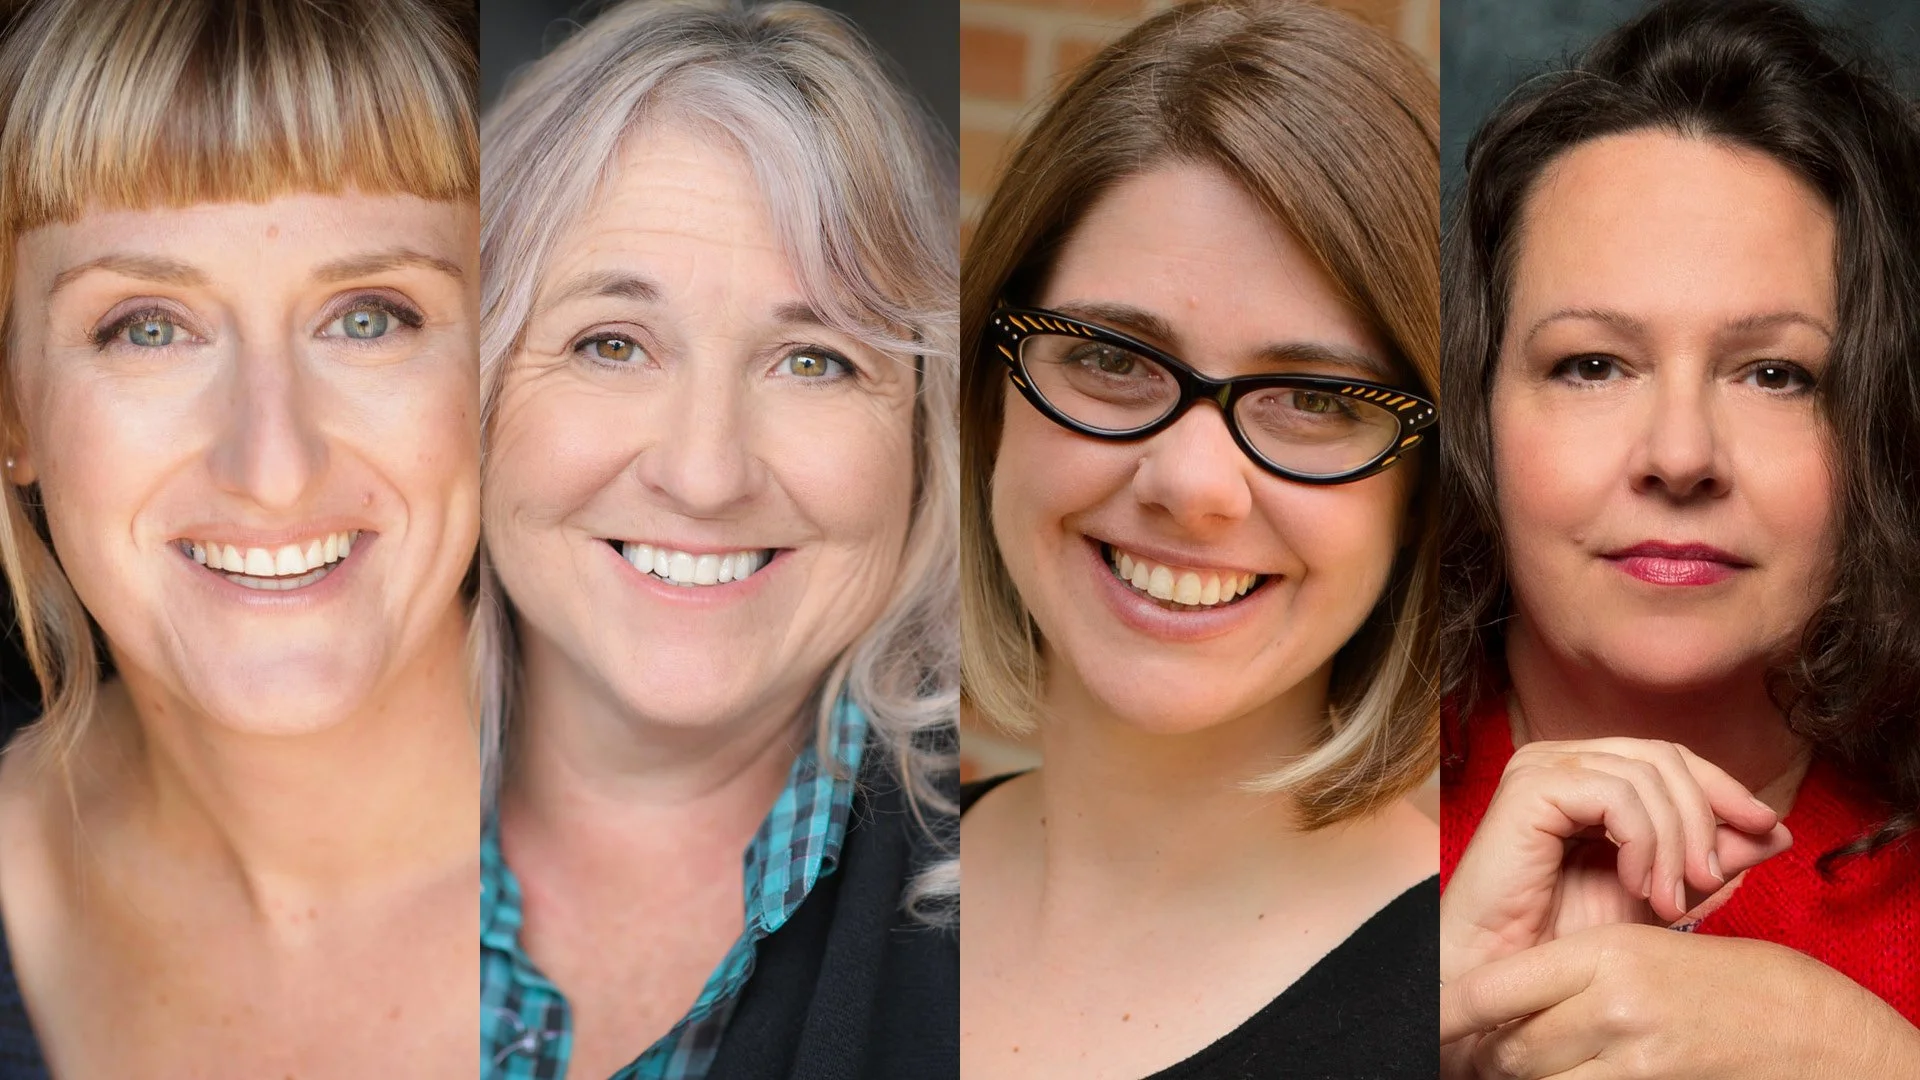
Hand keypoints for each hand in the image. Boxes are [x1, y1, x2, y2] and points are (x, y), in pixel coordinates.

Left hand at [1440, 923, 1919, 1078]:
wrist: (1795, 1023)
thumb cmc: (1705, 981)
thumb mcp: (1634, 951)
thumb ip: (1565, 971)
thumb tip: (1491, 1001)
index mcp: (1602, 955)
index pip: (1497, 991)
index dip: (1450, 1015)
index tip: (1422, 1024)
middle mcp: (1613, 1005)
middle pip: (1510, 1048)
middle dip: (1493, 1056)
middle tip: (1485, 1053)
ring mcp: (1634, 1056)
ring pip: (1537, 1079)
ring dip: (1527, 1077)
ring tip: (1530, 1063)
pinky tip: (1565, 1078)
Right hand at [1442, 737, 1788, 981]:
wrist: (1507, 976)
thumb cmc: (1565, 943)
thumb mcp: (1659, 895)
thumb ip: (1710, 859)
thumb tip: (1776, 830)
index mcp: (1588, 777)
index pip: (1671, 759)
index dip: (1724, 789)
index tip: (1769, 830)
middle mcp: (1562, 761)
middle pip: (1665, 757)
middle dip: (1705, 818)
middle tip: (1711, 882)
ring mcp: (1542, 768)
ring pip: (1648, 774)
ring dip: (1675, 842)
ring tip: (1672, 901)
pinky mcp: (1530, 787)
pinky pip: (1616, 793)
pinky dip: (1643, 841)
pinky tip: (1638, 886)